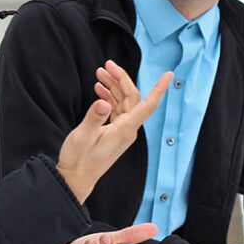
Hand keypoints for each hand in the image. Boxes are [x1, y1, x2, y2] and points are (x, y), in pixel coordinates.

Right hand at [56, 60, 171, 201]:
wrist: (75, 178)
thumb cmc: (78, 160)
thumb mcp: (83, 136)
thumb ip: (94, 117)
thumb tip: (103, 101)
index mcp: (125, 130)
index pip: (147, 105)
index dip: (159, 89)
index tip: (168, 74)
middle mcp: (127, 130)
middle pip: (132, 97)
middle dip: (121, 79)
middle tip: (106, 65)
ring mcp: (121, 131)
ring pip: (123, 102)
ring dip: (113, 86)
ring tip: (99, 73)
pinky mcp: (114, 132)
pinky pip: (117, 109)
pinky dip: (109, 96)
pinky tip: (99, 89)